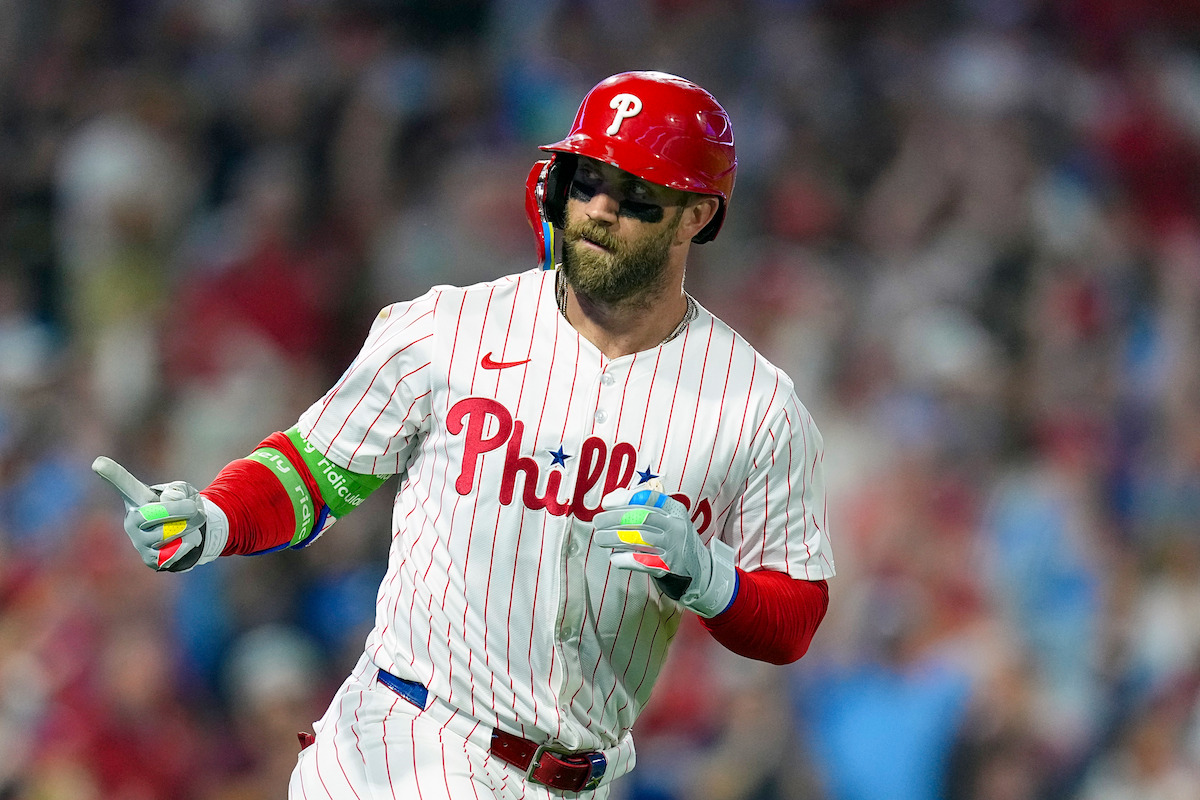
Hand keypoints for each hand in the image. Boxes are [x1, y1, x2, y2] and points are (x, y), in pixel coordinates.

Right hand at [92, 456, 227, 571]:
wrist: (190, 534)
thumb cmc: (183, 507)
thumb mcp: (185, 492)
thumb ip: (179, 491)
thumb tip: (169, 500)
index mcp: (138, 498)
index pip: (124, 484)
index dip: (112, 473)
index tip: (97, 462)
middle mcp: (132, 519)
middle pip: (155, 513)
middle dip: (181, 510)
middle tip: (195, 508)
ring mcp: (139, 541)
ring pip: (169, 533)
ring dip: (190, 527)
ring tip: (190, 525)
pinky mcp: (150, 559)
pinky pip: (174, 552)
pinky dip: (189, 544)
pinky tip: (185, 541)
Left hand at [593, 486, 736, 617]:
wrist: (700, 572)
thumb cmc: (674, 542)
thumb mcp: (667, 520)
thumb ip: (642, 508)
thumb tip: (612, 498)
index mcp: (675, 510)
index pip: (649, 498)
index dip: (625, 499)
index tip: (606, 503)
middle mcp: (676, 526)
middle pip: (642, 518)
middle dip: (615, 519)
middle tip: (597, 522)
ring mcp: (674, 548)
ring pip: (640, 539)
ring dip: (615, 538)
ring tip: (599, 539)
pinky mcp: (669, 568)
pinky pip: (643, 562)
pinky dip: (626, 559)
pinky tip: (614, 558)